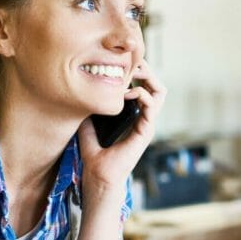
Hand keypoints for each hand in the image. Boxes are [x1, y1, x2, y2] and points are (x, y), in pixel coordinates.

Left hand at [77, 60, 165, 198]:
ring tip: (135, 72)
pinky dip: (143, 94)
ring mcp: (146, 124)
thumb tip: (80, 98)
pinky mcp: (145, 131)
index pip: (143, 87)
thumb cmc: (95, 158)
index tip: (122, 63)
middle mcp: (143, 119)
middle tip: (132, 62)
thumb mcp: (87, 128)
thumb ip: (88, 114)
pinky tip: (130, 92)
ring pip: (160, 92)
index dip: (136, 72)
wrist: (99, 178)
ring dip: (149, 78)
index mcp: (132, 117)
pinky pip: (153, 106)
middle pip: (155, 86)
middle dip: (146, 70)